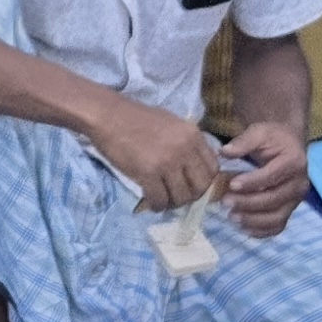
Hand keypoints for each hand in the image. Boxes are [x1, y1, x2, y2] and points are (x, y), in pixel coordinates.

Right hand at [87, 98, 223, 213]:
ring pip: (182, 197)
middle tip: (179, 196)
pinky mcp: (148, 173)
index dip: (204, 181)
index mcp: (193, 135)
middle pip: (201, 186)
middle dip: (191, 196)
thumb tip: (195, 166)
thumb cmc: (137, 118)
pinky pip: (160, 199)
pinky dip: (157, 205)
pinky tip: (152, 203)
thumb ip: (187, 142)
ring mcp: (167, 162)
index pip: (213, 168)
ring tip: (164, 200)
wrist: (108, 115)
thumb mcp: (172, 123)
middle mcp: (185, 149)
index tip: (192, 185)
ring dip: (173, 203)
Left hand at [216, 122, 307, 238]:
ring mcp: (296, 200)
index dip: (252, 182)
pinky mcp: (290, 210)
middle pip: (274, 199)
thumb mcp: (259, 132)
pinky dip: (262, 231)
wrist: (289, 144)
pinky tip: (244, 228)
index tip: (231, 185)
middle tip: (225, 202)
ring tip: (232, 217)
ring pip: (277, 217)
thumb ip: (243, 142)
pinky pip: (278, 226)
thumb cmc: (273, 138)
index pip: (272, 176)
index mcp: (294, 162)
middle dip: (248, 203)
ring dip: (253, 220)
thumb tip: (224, 152)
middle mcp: (299, 183)